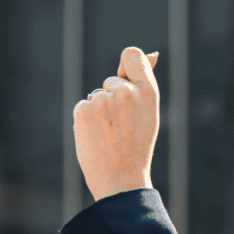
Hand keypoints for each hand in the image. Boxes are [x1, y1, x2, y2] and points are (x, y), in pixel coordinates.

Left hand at [72, 47, 160, 200]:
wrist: (121, 179)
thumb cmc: (138, 146)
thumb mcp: (148, 112)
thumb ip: (143, 83)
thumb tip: (151, 55)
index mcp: (149, 91)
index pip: (131, 55)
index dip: (126, 65)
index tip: (125, 79)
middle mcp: (127, 92)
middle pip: (111, 81)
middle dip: (112, 99)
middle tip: (122, 127)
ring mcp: (104, 100)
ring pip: (96, 95)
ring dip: (99, 111)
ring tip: (110, 135)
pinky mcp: (84, 110)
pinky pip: (82, 106)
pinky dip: (86, 120)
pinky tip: (96, 137)